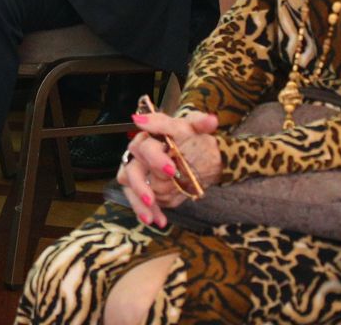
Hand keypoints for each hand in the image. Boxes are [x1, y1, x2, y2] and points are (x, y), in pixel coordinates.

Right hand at [120, 110, 220, 226]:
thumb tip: (210, 120)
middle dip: (140, 186)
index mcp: (149, 138)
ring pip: (129, 188)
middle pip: (130, 169)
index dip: (155, 159)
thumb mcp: (197, 129)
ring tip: (150, 218)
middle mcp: (138, 156)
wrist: (199, 158)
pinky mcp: (144, 189)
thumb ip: (202, 123)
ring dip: (138, 203)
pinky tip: (160, 221)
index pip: (145, 147)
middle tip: (152, 198)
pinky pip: (140, 201)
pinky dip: (149, 212)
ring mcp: (139, 173)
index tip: (171, 170)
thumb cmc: (193, 139)